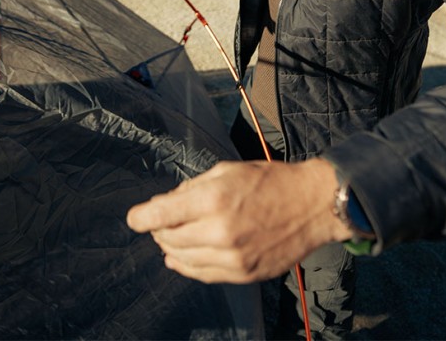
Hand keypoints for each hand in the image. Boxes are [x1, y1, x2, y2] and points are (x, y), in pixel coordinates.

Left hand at [126, 159, 353, 283]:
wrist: (311, 205)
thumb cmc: (270, 181)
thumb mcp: (227, 171)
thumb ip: (192, 188)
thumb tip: (165, 203)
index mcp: (213, 200)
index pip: (160, 215)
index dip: (140, 217)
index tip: (133, 218)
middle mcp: (219, 231)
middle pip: (168, 238)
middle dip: (158, 229)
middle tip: (160, 222)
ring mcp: (232, 257)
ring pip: (182, 259)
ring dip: (171, 247)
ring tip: (170, 238)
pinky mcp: (243, 273)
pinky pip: (203, 274)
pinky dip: (187, 266)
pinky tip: (180, 258)